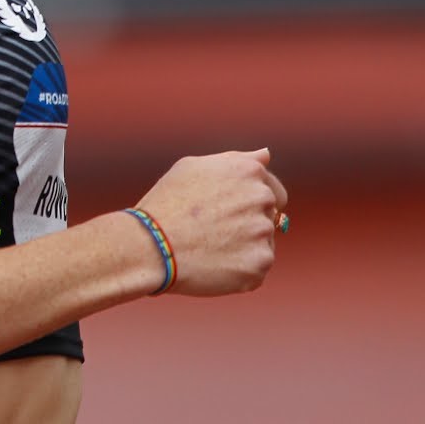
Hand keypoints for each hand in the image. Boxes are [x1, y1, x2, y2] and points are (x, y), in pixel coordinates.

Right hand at [132, 147, 286, 296]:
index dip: (250, 204)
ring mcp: (263, 233)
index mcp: (249, 171)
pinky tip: (213, 264)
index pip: (273, 190)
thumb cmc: (166, 203)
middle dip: (249, 224)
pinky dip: (239, 271)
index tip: (228, 214)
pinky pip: (256, 269)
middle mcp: (262, 199)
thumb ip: (236, 160)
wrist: (151, 246)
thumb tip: (266, 155)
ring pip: (263, 244)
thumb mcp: (193, 167)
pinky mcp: (259, 264)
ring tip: (209, 248)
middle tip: (215, 232)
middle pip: (269, 217)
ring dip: (244, 248)